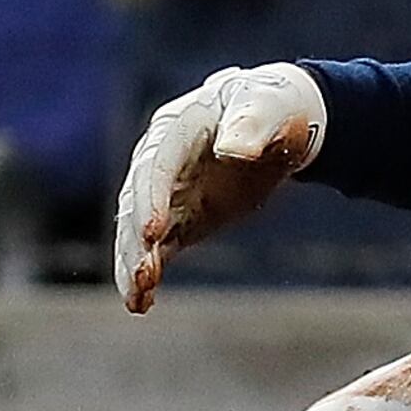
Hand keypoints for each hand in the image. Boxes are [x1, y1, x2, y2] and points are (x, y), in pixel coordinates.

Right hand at [111, 63, 324, 310]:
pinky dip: (146, 274)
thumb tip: (235, 148)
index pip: (157, 164)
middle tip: (143, 274)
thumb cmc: (271, 106)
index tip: (153, 233)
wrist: (276, 121)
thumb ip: (253, 123)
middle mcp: (159, 159)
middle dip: (137, 238)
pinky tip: (140, 304)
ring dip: (134, 262)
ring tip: (137, 296)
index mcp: (176, 126)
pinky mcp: (176, 218)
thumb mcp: (268, 106)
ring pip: (138, 229)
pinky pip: (156, 249)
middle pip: (137, 200)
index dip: (152, 198)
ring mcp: (165, 191)